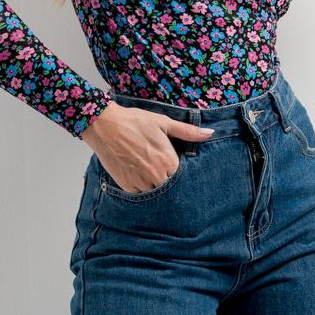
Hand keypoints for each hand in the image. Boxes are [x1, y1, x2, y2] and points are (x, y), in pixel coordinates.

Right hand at [82, 102, 212, 191]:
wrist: (104, 125)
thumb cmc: (135, 122)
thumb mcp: (163, 123)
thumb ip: (187, 131)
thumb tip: (210, 133)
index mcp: (168, 161)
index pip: (182, 175)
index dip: (177, 168)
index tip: (170, 160)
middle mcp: (156, 175)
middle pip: (169, 184)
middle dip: (166, 177)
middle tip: (156, 163)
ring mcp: (141, 182)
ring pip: (154, 191)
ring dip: (153, 183)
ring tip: (145, 167)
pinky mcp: (127, 186)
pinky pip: (139, 193)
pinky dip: (140, 186)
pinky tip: (136, 171)